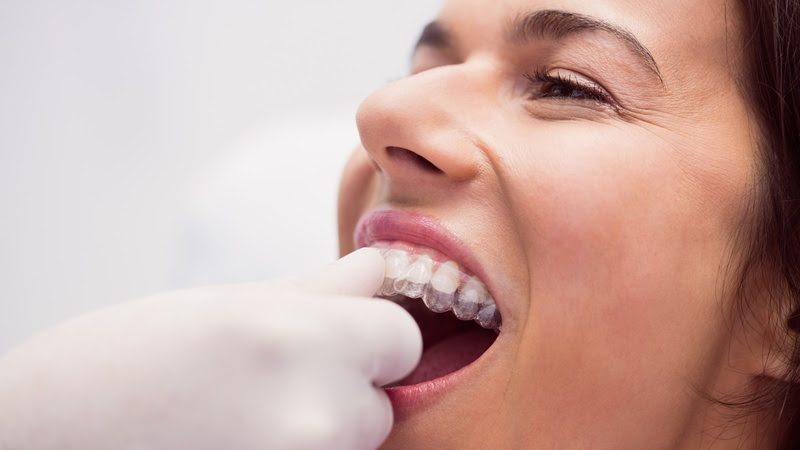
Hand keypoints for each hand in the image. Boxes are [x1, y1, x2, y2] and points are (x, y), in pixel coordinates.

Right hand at [0, 248, 420, 449]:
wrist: (38, 443)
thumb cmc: (122, 364)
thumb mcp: (220, 306)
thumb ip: (317, 290)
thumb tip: (379, 269)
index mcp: (298, 339)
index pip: (402, 338)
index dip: (372, 336)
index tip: (337, 338)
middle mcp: (313, 414)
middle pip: (381, 401)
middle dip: (345, 389)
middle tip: (268, 384)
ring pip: (355, 445)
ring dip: (322, 432)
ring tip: (245, 420)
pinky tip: (241, 444)